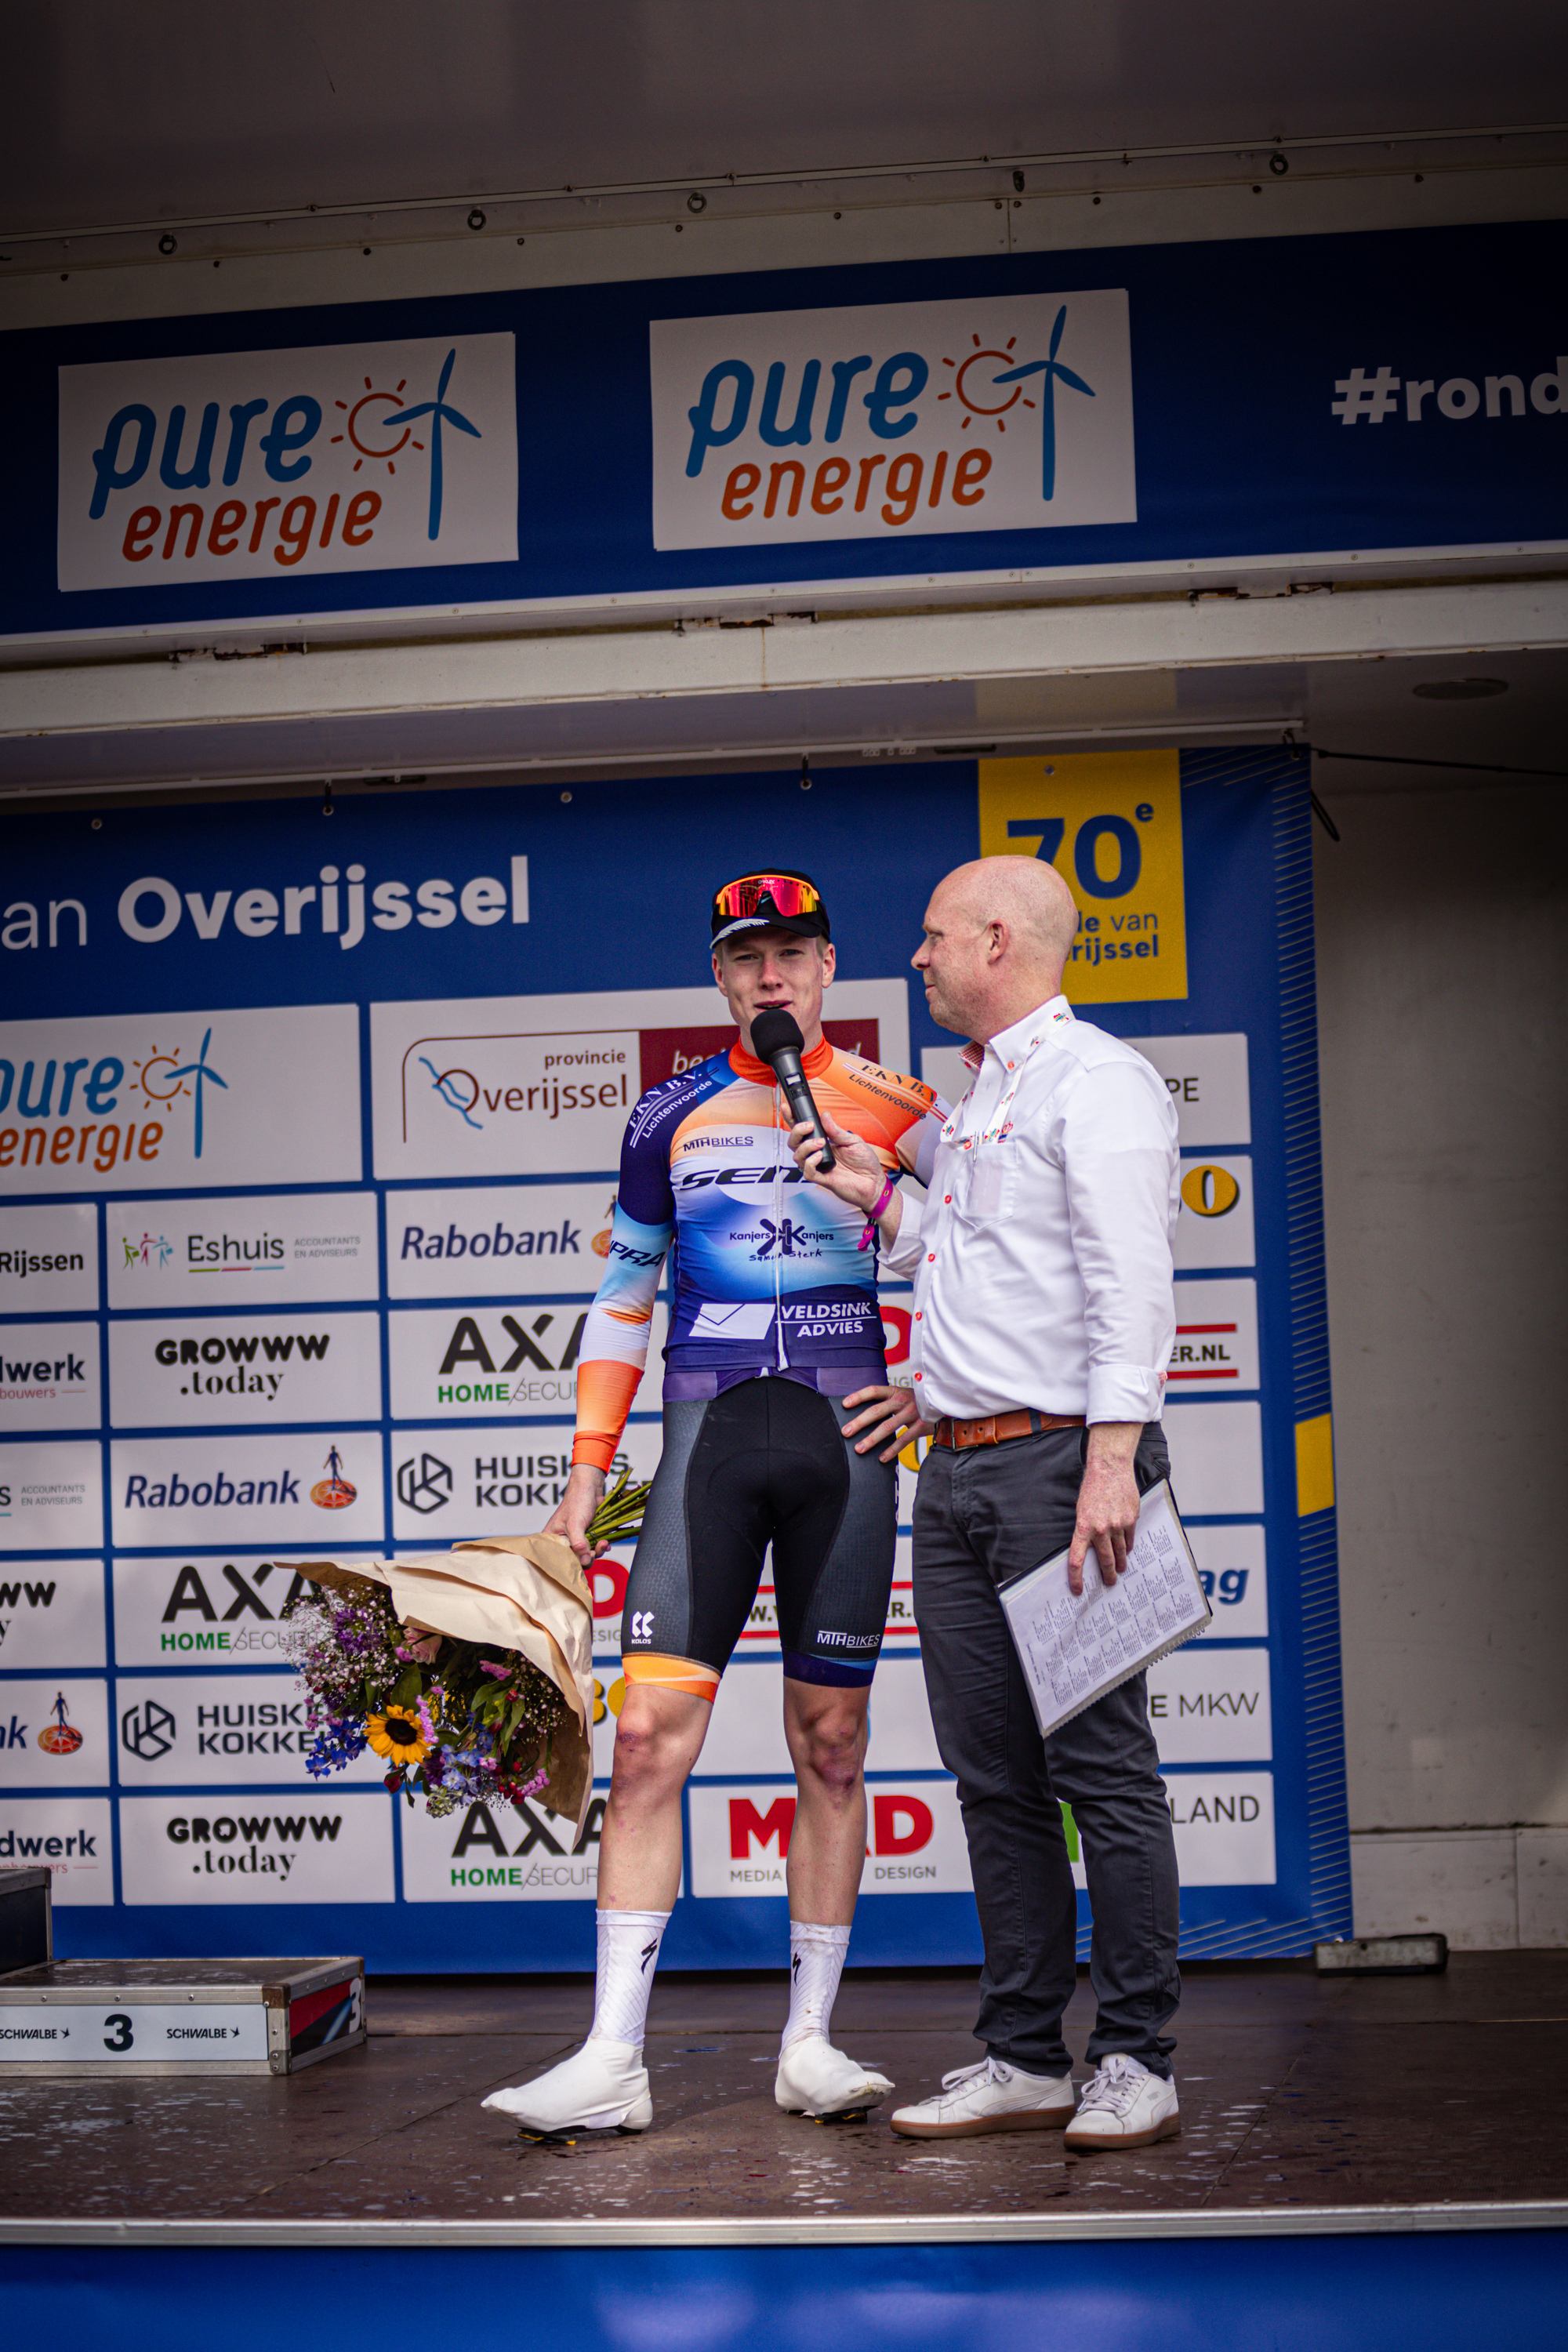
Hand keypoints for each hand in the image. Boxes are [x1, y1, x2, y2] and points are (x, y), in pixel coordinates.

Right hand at [543, 1463, 607, 1566]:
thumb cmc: (577, 1501)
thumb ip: (579, 1544)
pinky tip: (605, 1542)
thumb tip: (585, 1562)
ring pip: (586, 1554)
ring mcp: (575, 1538)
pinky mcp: (587, 1534)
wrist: (590, 1487)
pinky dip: (600, 1546)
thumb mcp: (575, 1524)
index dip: (572, 1563)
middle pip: (574, 1559)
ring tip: (603, 1542)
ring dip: (597, 1551)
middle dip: (588, 1557)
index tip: (584, 1559)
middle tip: (595, 1550)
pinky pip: (593, 1547)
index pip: (559, 1559)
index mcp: (552, 1538)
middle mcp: (562, 1540)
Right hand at [787, 1110, 885, 1210]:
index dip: (792, 1120)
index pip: (803, 1131)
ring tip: (822, 1142)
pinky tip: (820, 1156)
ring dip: (806, 1146)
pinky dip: (810, 1162)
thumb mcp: (852, 1140)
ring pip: (797, 1156)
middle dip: (797, 1131)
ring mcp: (818, 1167)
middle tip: (810, 1126)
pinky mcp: (822, 1179)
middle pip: (794, 1143)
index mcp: (823, 1143)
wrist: (874, 1181)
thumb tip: (824, 1115)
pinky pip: (807, 1172)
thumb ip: (836, 1130)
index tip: (788, 1108)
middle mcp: (817, 1154)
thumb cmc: (864, 1162)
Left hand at [842, 1382, 930, 1462]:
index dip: (858, 1396)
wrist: (945, 1404)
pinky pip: (903, 1440)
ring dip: (871, 1439)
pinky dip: (891, 1450)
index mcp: (895, 1391)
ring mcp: (912, 1413)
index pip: (873, 1391)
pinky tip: (882, 1458)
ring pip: (887, 1427)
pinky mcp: (921, 1426)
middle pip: (877, 1411)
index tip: (844, 1404)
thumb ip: (887, 1402)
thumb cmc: (919, 1402)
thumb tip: (864, 1414)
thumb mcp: (903, 1396)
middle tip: (846, 1432)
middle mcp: (903, 1400)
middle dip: (859, 1422)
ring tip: (859, 1448)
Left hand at [1067, 1423, 1141, 1596]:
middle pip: (1104, 1561)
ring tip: (1120, 1570)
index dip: (1076, 1578)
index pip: (1076, 1559)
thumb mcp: (1081, 1509)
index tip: (1078, 1590)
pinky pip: (1130, 1539)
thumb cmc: (1092, 1487)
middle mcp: (1101, 1529)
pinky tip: (1127, 1550)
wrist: (1110, 1467)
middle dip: (1107, 1575)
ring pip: (1120, 1552)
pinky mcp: (1131, 1519)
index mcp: (1083, 1526)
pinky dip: (1128, 1546)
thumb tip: (1088, 1548)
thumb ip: (1085, 1529)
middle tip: (1109, 1583)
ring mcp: (1118, 1525)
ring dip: (1120, 1563)